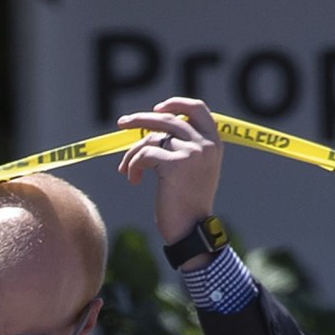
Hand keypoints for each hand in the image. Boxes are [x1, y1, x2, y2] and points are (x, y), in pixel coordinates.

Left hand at [111, 96, 224, 242]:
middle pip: (167, 119)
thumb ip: (181, 146)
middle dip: (140, 119)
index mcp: (214, 143)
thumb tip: (149, 129)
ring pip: (151, 139)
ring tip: (126, 169)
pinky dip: (133, 166)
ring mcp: (192, 152)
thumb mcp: (191, 169)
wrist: (190, 230)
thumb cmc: (186, 203)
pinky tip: (133, 180)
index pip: (197, 109)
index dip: (175, 103)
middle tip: (121, 123)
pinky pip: (144, 155)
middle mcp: (206, 144)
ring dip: (133, 154)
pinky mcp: (176, 164)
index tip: (155, 109)